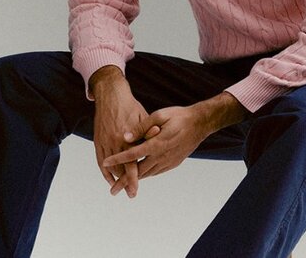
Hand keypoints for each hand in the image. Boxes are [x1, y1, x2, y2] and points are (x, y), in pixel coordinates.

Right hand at [90, 66, 153, 197]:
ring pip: (109, 166)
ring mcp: (104, 142)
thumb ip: (148, 132)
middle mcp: (114, 142)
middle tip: (131, 194)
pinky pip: (100, 160)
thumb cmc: (131, 107)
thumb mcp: (143, 117)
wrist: (111, 96)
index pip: (131, 163)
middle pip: (120, 168)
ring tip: (121, 188)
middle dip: (125, 182)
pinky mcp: (98, 140)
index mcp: (127, 138)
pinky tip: (110, 178)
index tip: (136, 190)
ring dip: (115, 178)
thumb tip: (157, 139)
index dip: (133, 177)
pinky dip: (104, 170)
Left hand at [103, 92, 247, 188]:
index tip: (105, 163)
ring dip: (135, 180)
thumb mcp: (159, 115)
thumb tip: (125, 137)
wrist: (201, 123)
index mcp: (157, 144)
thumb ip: (141, 127)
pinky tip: (141, 175)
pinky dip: (147, 174)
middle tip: (112, 190)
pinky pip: (157, 171)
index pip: (133, 154)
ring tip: (123, 185)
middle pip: (139, 172)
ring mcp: (169, 161)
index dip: (118, 159)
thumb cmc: (179, 116)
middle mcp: (162, 156)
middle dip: (124, 181)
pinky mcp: (174, 162)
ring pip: (148, 174)